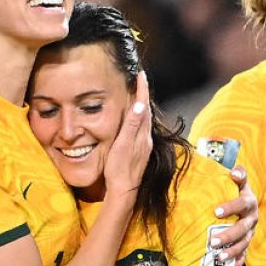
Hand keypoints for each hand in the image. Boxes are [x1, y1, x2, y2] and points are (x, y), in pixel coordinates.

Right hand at [103, 71, 152, 196]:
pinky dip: (140, 119)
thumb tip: (140, 104)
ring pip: (145, 120)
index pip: (143, 106)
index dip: (142, 90)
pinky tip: (136, 121)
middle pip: (146, 111)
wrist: (124, 190)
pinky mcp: (141, 151)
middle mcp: (146, 138)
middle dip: (143, 95)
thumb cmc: (119, 168)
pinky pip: (142, 128)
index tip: (141, 75)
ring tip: (137, 96)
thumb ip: (132, 124)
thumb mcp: (123, 144)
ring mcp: (144, 145)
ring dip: (142, 106)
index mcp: (142, 134)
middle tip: (139, 81)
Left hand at [213, 165, 257, 265]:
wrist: (246, 205)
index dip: (231, 207)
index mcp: (250, 203)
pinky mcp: (246, 243)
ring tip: (220, 256)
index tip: (216, 211)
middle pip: (242, 229)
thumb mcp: (240, 182)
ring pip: (244, 244)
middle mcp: (252, 219)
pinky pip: (244, 254)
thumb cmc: (237, 191)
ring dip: (233, 251)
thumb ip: (239, 175)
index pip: (242, 204)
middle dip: (229, 235)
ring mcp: (250, 233)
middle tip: (213, 241)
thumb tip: (235, 171)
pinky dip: (239, 261)